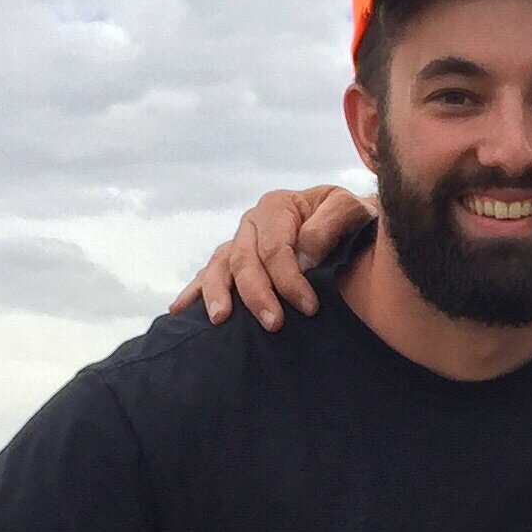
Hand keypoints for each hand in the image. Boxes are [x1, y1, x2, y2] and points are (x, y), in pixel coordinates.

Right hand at [171, 185, 371, 329]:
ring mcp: (239, 243)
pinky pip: (208, 275)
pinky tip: (179, 310)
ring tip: (220, 319)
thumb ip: (331, 224)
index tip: (309, 307)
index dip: (289, 278)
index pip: (276, 247)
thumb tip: (303, 254)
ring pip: (220, 267)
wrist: (350, 227)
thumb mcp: (351, 210)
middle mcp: (252, 224)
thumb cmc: (351, 220)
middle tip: (274, 324)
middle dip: (257, 294)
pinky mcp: (233, 262)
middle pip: (245, 260)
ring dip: (218, 294)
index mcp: (277, 207)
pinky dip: (194, 292)